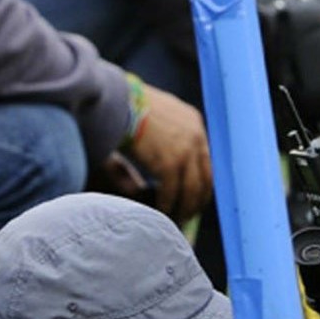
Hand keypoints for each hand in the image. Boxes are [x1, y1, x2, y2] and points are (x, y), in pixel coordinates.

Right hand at [125, 84, 211, 221]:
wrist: (114, 99)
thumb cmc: (125, 106)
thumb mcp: (153, 116)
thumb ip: (162, 138)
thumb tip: (163, 162)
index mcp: (193, 121)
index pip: (205, 158)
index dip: (200, 179)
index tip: (194, 194)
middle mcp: (195, 135)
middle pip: (205, 177)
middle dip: (197, 199)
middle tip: (189, 214)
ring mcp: (185, 150)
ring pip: (192, 189)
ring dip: (184, 207)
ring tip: (176, 219)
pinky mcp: (170, 163)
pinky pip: (171, 192)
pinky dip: (167, 206)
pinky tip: (161, 213)